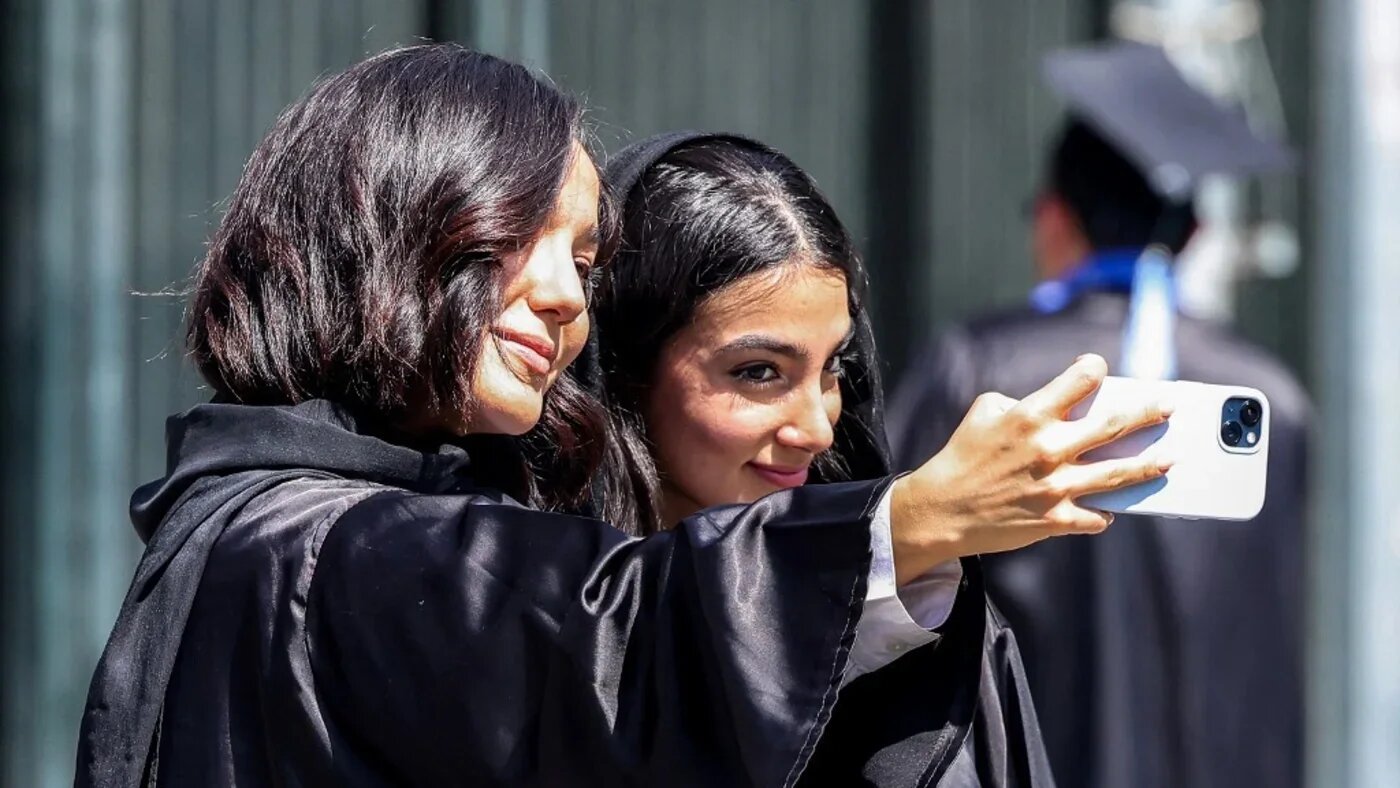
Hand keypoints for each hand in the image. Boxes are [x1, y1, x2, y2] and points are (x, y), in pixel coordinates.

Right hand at [888, 354, 1172, 583]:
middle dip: (1147, 413)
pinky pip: (1096, 517)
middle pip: (1114, 425)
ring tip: (1169, 459)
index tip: (1098, 369)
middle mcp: (1049, 449)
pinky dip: (1105, 513)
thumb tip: (1053, 407)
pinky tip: (1111, 508)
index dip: (1092, 369)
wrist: (942, 509)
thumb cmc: (961, 456)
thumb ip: (1021, 403)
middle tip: (1167, 407)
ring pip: (1118, 474)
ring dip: (1149, 464)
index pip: (1080, 380)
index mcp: (1030, 415)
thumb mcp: (984, 412)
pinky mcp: (1056, 520)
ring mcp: (1056, 487)